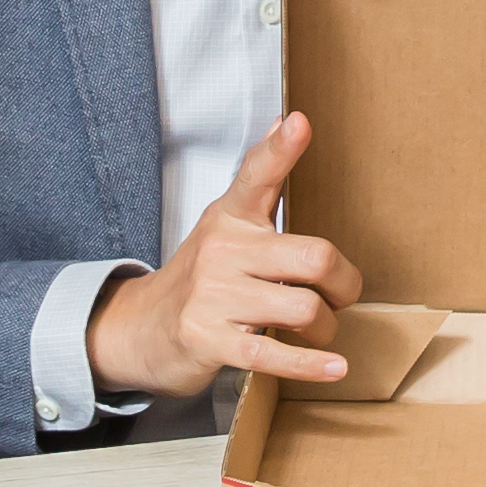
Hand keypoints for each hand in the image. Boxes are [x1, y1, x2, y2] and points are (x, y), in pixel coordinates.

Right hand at [86, 111, 365, 402]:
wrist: (141, 328)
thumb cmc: (202, 277)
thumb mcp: (226, 224)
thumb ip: (261, 180)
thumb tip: (291, 120)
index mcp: (230, 217)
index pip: (256, 174)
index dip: (280, 149)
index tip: (301, 123)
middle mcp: (223, 250)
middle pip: (315, 258)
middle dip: (344, 285)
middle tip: (340, 295)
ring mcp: (214, 296)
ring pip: (304, 309)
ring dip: (325, 328)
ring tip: (317, 330)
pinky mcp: (210, 340)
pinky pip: (272, 353)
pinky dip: (310, 365)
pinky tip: (334, 366)